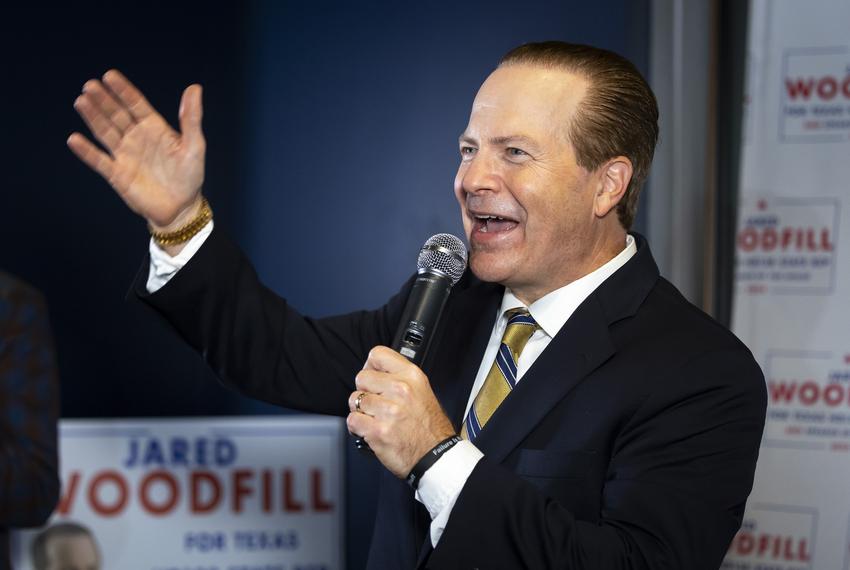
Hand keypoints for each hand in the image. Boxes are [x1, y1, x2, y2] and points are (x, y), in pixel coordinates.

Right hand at [67, 70, 205, 232]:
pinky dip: (86, 151)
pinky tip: (74, 139)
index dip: (123, 90)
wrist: (181, 208)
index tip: (109, 75)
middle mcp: (136, 138)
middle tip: (90, 85)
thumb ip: (191, 118)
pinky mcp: (117, 174)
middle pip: (116, 115)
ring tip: (81, 101)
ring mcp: (125, 155)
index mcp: (154, 128)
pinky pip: (99, 160)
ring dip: (93, 117)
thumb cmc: (190, 176)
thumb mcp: (195, 146)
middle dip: (103, 100)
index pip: (135, 104)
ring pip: (105, 132)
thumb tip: (194, 88)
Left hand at [347, 346, 455, 477]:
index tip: (372, 378)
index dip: (370, 367)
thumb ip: (400, 378)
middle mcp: (400, 390)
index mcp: (412, 377)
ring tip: (375, 418)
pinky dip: (357, 427)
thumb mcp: (423, 391)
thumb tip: (376, 372)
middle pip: (361, 378)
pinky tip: (369, 430)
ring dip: (361, 411)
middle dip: (365, 392)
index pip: (377, 355)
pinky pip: (352, 420)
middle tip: (375, 403)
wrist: (436, 457)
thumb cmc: (430, 428)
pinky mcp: (378, 430)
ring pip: (354, 400)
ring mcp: (389, 411)